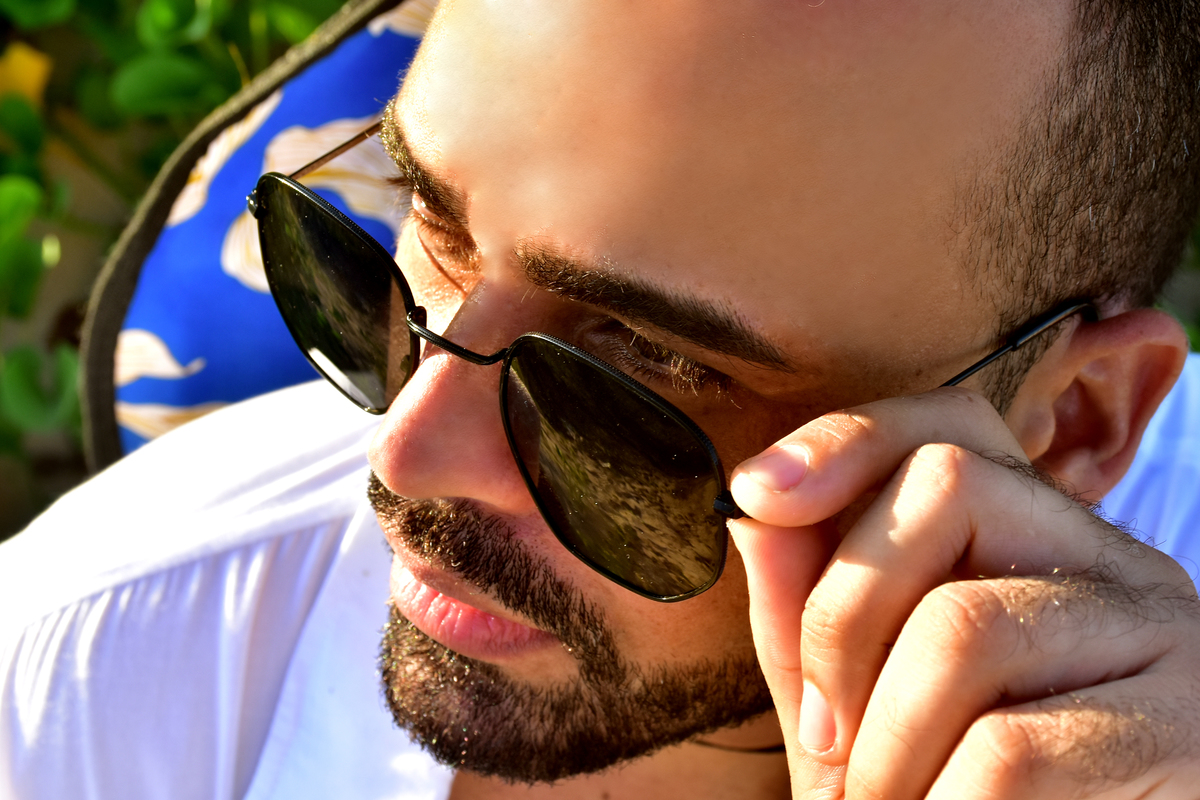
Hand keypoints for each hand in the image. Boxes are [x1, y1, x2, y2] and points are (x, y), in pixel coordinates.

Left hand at [727, 387, 1199, 798]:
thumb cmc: (951, 791)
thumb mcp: (861, 704)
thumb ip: (811, 615)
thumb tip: (756, 515)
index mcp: (1034, 539)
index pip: (948, 426)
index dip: (845, 438)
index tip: (755, 491)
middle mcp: (1109, 559)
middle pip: (946, 488)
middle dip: (841, 616)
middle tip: (824, 737)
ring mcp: (1159, 632)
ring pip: (965, 624)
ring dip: (885, 743)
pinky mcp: (1183, 728)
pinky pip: (1010, 748)